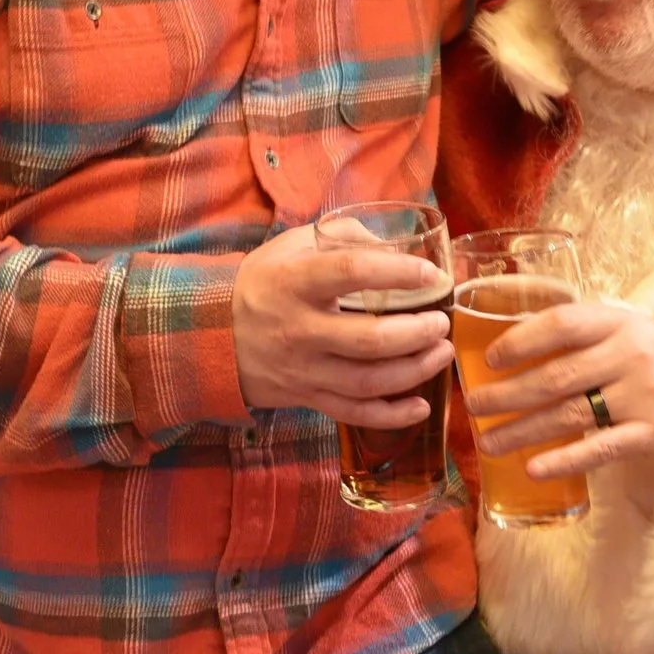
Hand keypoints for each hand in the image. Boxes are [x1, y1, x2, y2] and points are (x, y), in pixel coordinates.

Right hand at [232, 225, 453, 427]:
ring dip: (414, 370)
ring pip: (367, 381)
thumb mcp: (292, 246)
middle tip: (442, 322)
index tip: (431, 274)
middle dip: (417, 333)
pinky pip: (353, 413)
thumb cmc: (263, 282)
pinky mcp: (306, 397)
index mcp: (295, 282)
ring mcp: (303, 369)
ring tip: (442, 352)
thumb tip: (396, 247)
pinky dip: (391, 415)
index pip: (350, 273)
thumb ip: (344, 238)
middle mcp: (299, 329)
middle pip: (368, 339)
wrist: (211, 335)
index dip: (396, 272)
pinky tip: (421, 406)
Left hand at [463, 301, 653, 479]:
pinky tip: (532, 469)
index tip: (489, 361)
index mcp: (618, 320)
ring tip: (488, 442)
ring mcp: (646, 395)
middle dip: (508, 394)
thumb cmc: (639, 353)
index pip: (562, 324)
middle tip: (474, 407)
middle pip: (558, 376)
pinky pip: (600, 449)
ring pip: (571, 415)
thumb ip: (573, 336)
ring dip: (522, 430)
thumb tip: (500, 355)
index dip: (520, 341)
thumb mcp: (614, 330)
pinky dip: (564, 460)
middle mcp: (633, 354)